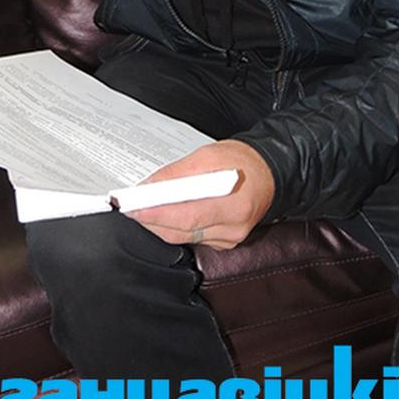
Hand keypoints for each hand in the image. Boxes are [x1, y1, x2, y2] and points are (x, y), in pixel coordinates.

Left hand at [127, 139, 274, 249]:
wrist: (268, 172)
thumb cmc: (242, 161)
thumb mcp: (208, 155)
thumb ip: (178, 173)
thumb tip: (150, 186)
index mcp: (233, 204)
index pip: (187, 215)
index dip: (156, 213)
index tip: (134, 207)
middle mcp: (233, 227)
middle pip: (182, 231)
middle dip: (152, 219)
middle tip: (130, 207)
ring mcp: (229, 238)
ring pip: (183, 237)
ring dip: (161, 224)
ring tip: (145, 208)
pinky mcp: (224, 243)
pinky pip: (192, 239)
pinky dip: (176, 227)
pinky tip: (167, 216)